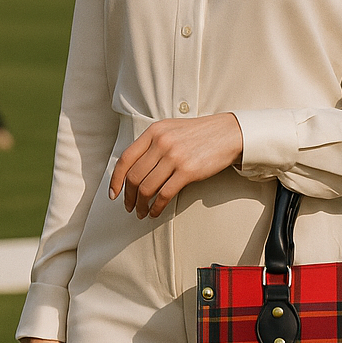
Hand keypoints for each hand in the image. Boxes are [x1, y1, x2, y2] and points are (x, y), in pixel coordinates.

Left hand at [109, 113, 242, 218]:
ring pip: (147, 188)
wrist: (228, 133)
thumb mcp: (170, 130)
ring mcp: (174, 157)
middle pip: (134, 176)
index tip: (113, 194)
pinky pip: (164, 194)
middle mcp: (161, 143)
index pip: (125, 159)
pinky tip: (155, 212)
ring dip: (141, 205)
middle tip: (129, 207)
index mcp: (153, 132)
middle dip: (129, 197)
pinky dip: (156, 207)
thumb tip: (133, 170)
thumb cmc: (199, 134)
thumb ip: (152, 145)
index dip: (116, 180)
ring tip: (141, 212)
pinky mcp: (187, 171)